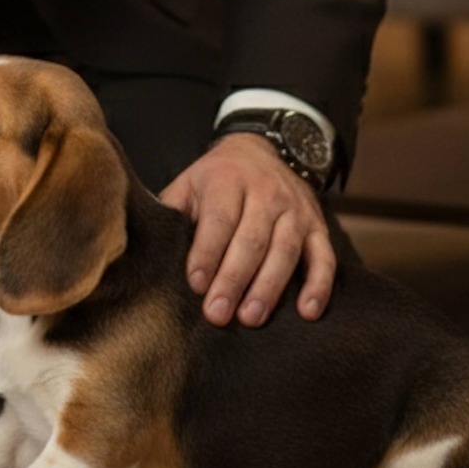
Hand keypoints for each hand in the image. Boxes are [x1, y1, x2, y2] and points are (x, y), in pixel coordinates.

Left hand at [158, 132, 335, 327]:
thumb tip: (145, 245)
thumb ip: (172, 211)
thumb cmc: (216, 179)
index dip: (207, 252)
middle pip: (251, 239)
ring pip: (285, 250)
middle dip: (234, 279)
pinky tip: (307, 312)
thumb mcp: (189, 183)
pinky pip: (323, 258)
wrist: (262, 149)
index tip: (196, 284)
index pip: (219, 219)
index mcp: (227, 180)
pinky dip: (318, 286)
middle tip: (218, 314)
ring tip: (251, 318)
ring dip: (269, 287)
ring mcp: (294, 210)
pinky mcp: (317, 227)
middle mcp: (265, 192)